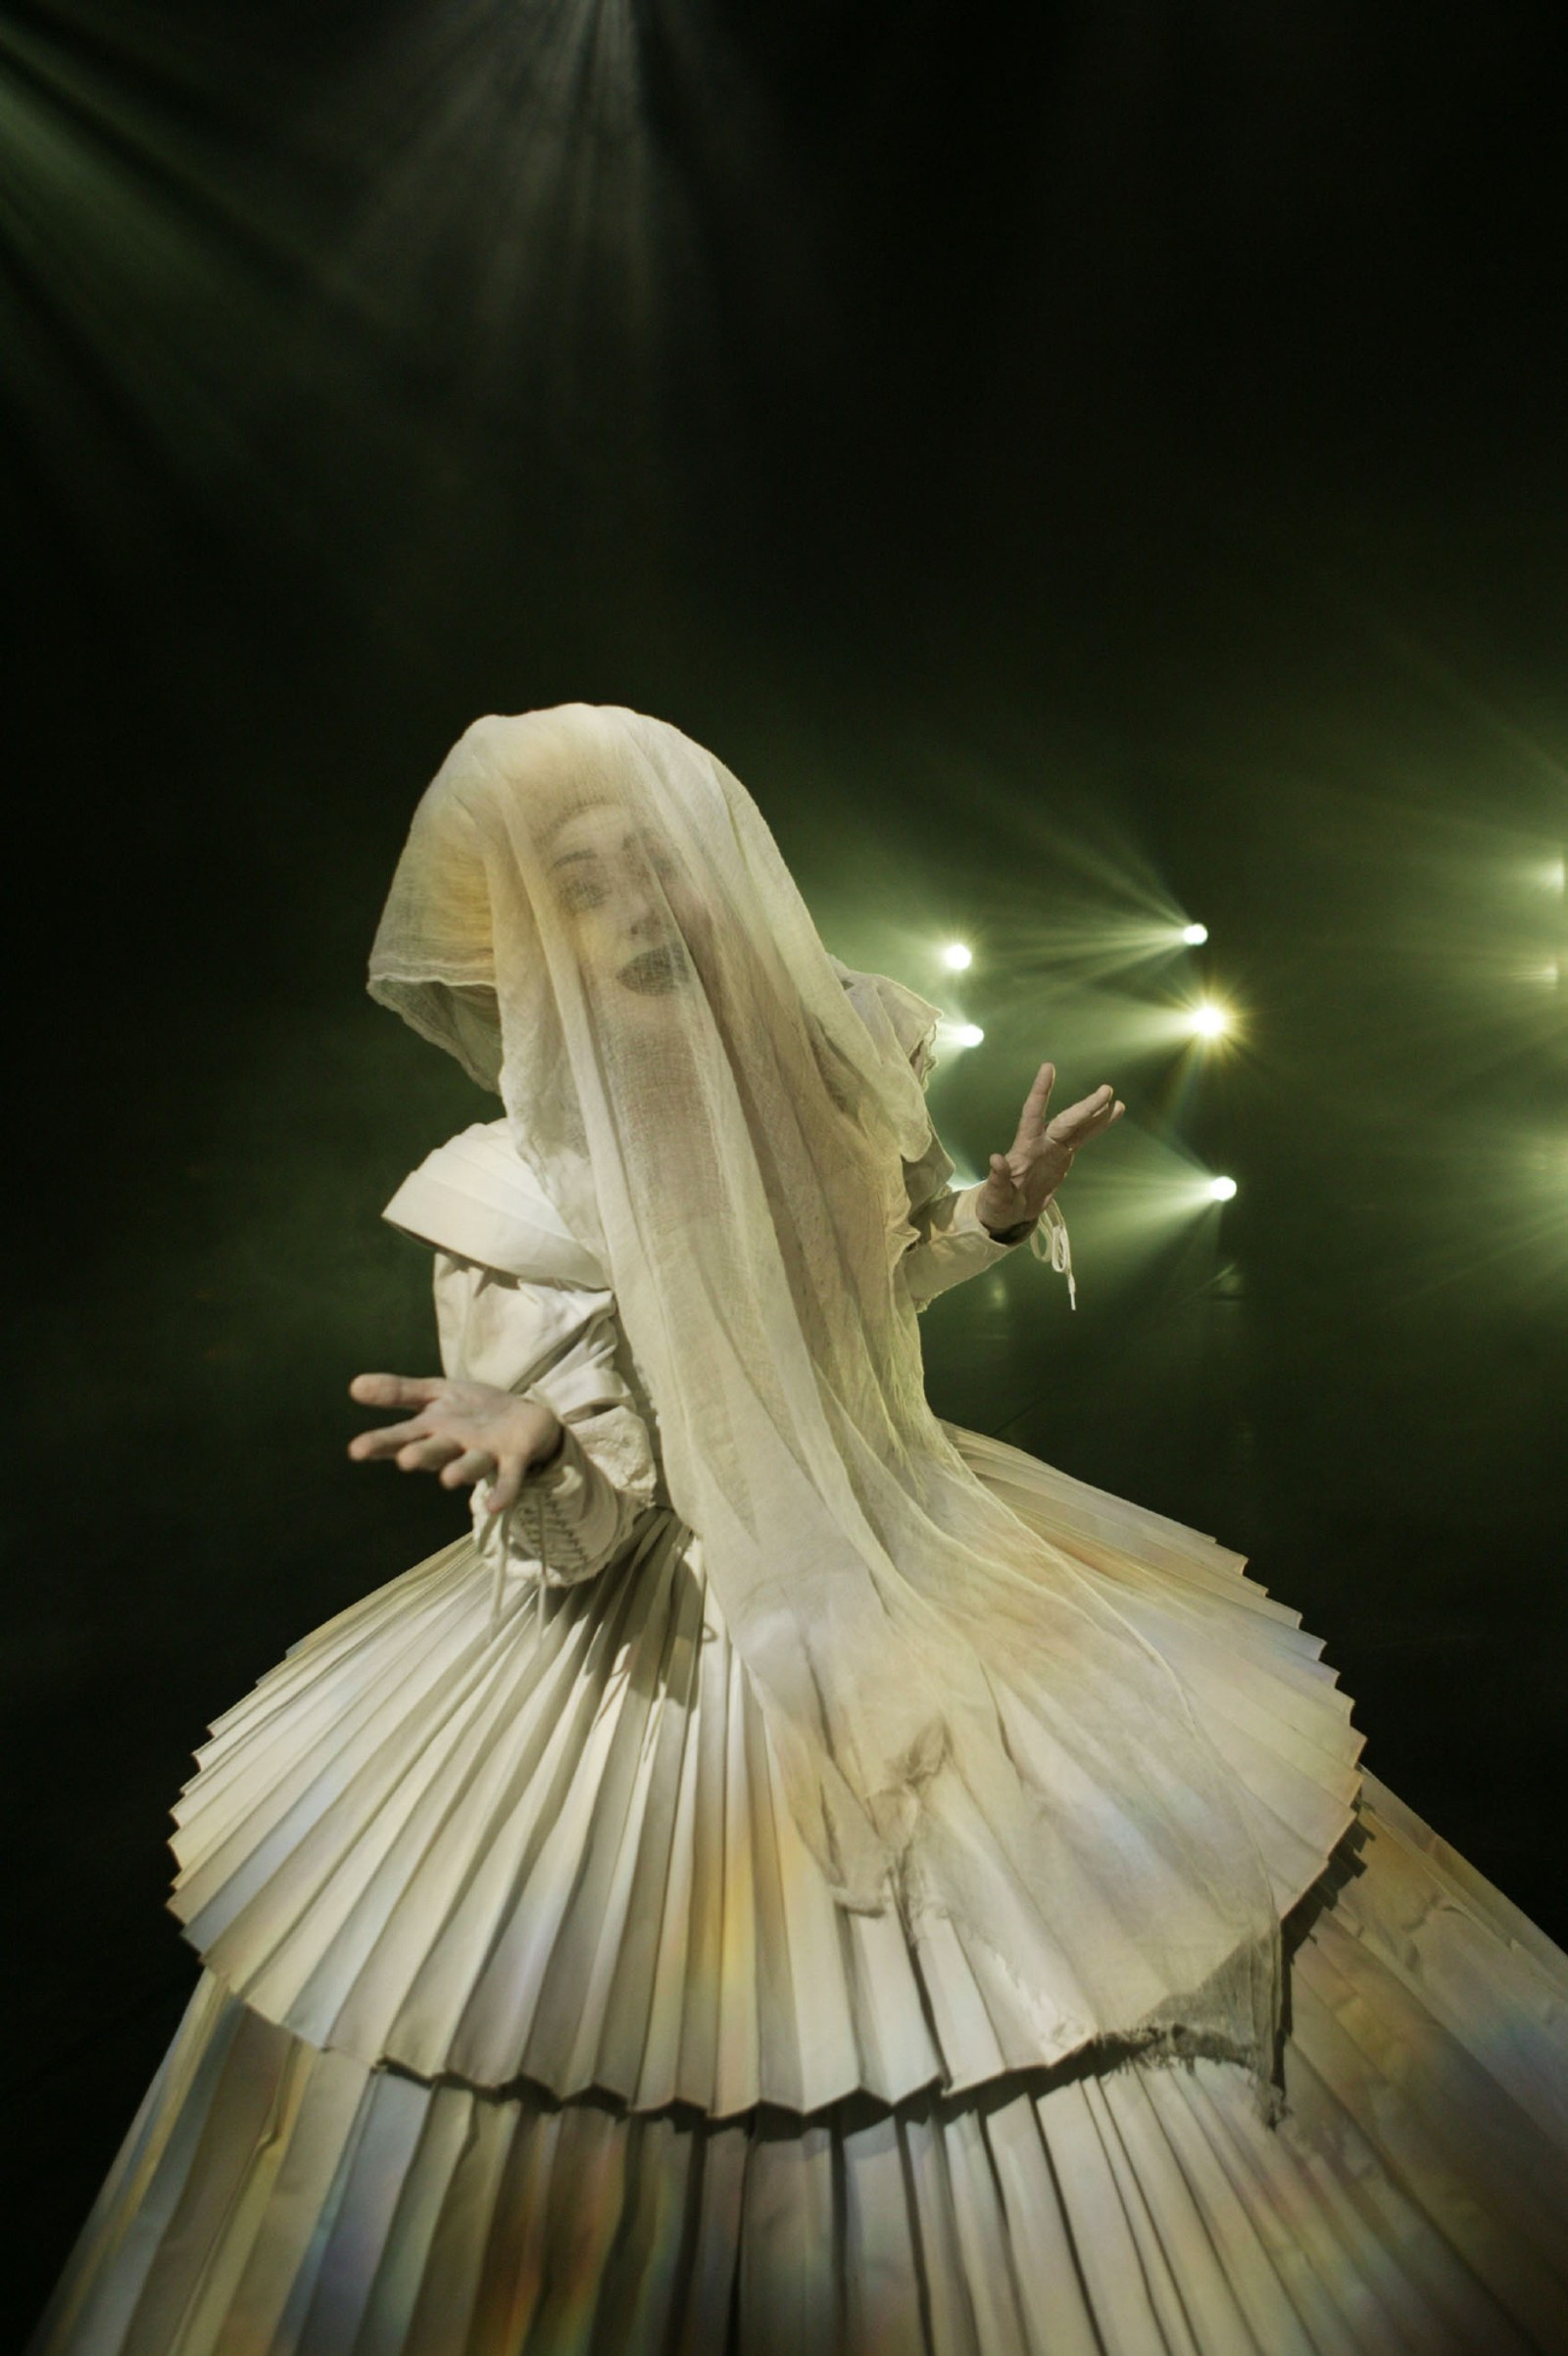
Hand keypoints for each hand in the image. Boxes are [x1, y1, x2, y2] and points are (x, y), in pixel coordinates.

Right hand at [347, 1373, 563, 1513]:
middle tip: (405, 1459)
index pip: (401, 1436)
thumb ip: (398, 1391)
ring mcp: (484, 1454)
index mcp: (432, 1429)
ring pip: (470, 1464)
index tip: (357, 1450)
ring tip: (448, 1478)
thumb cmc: (472, 1411)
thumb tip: (353, 1385)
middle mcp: (454, 1446)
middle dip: (421, 1455)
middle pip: (434, 1451)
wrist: (525, 1415)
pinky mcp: (514, 1458)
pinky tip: (495, 1505)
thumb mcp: (435, 1392)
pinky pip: (508, 1477)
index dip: (381, 1444)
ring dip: (460, 1470)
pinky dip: (503, 1491)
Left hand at [975, 1063, 1124, 1236]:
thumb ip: (997, 1178)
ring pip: (1079, 1126)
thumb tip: (995, 1158)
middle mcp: (1042, 1141)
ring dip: (1096, 1113)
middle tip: (1106, 1090)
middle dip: (1085, 1107)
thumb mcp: (995, 1195)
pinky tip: (1114, 1113)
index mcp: (1024, 1147)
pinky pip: (1085, 1137)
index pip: (1032, 1113)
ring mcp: (1054, 1148)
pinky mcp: (1064, 1156)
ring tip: (1115, 1099)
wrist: (1010, 1212)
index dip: (1040, 1091)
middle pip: (1066, 1120)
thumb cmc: (998, 1203)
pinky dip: (1099, 1126)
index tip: (1048, 1068)